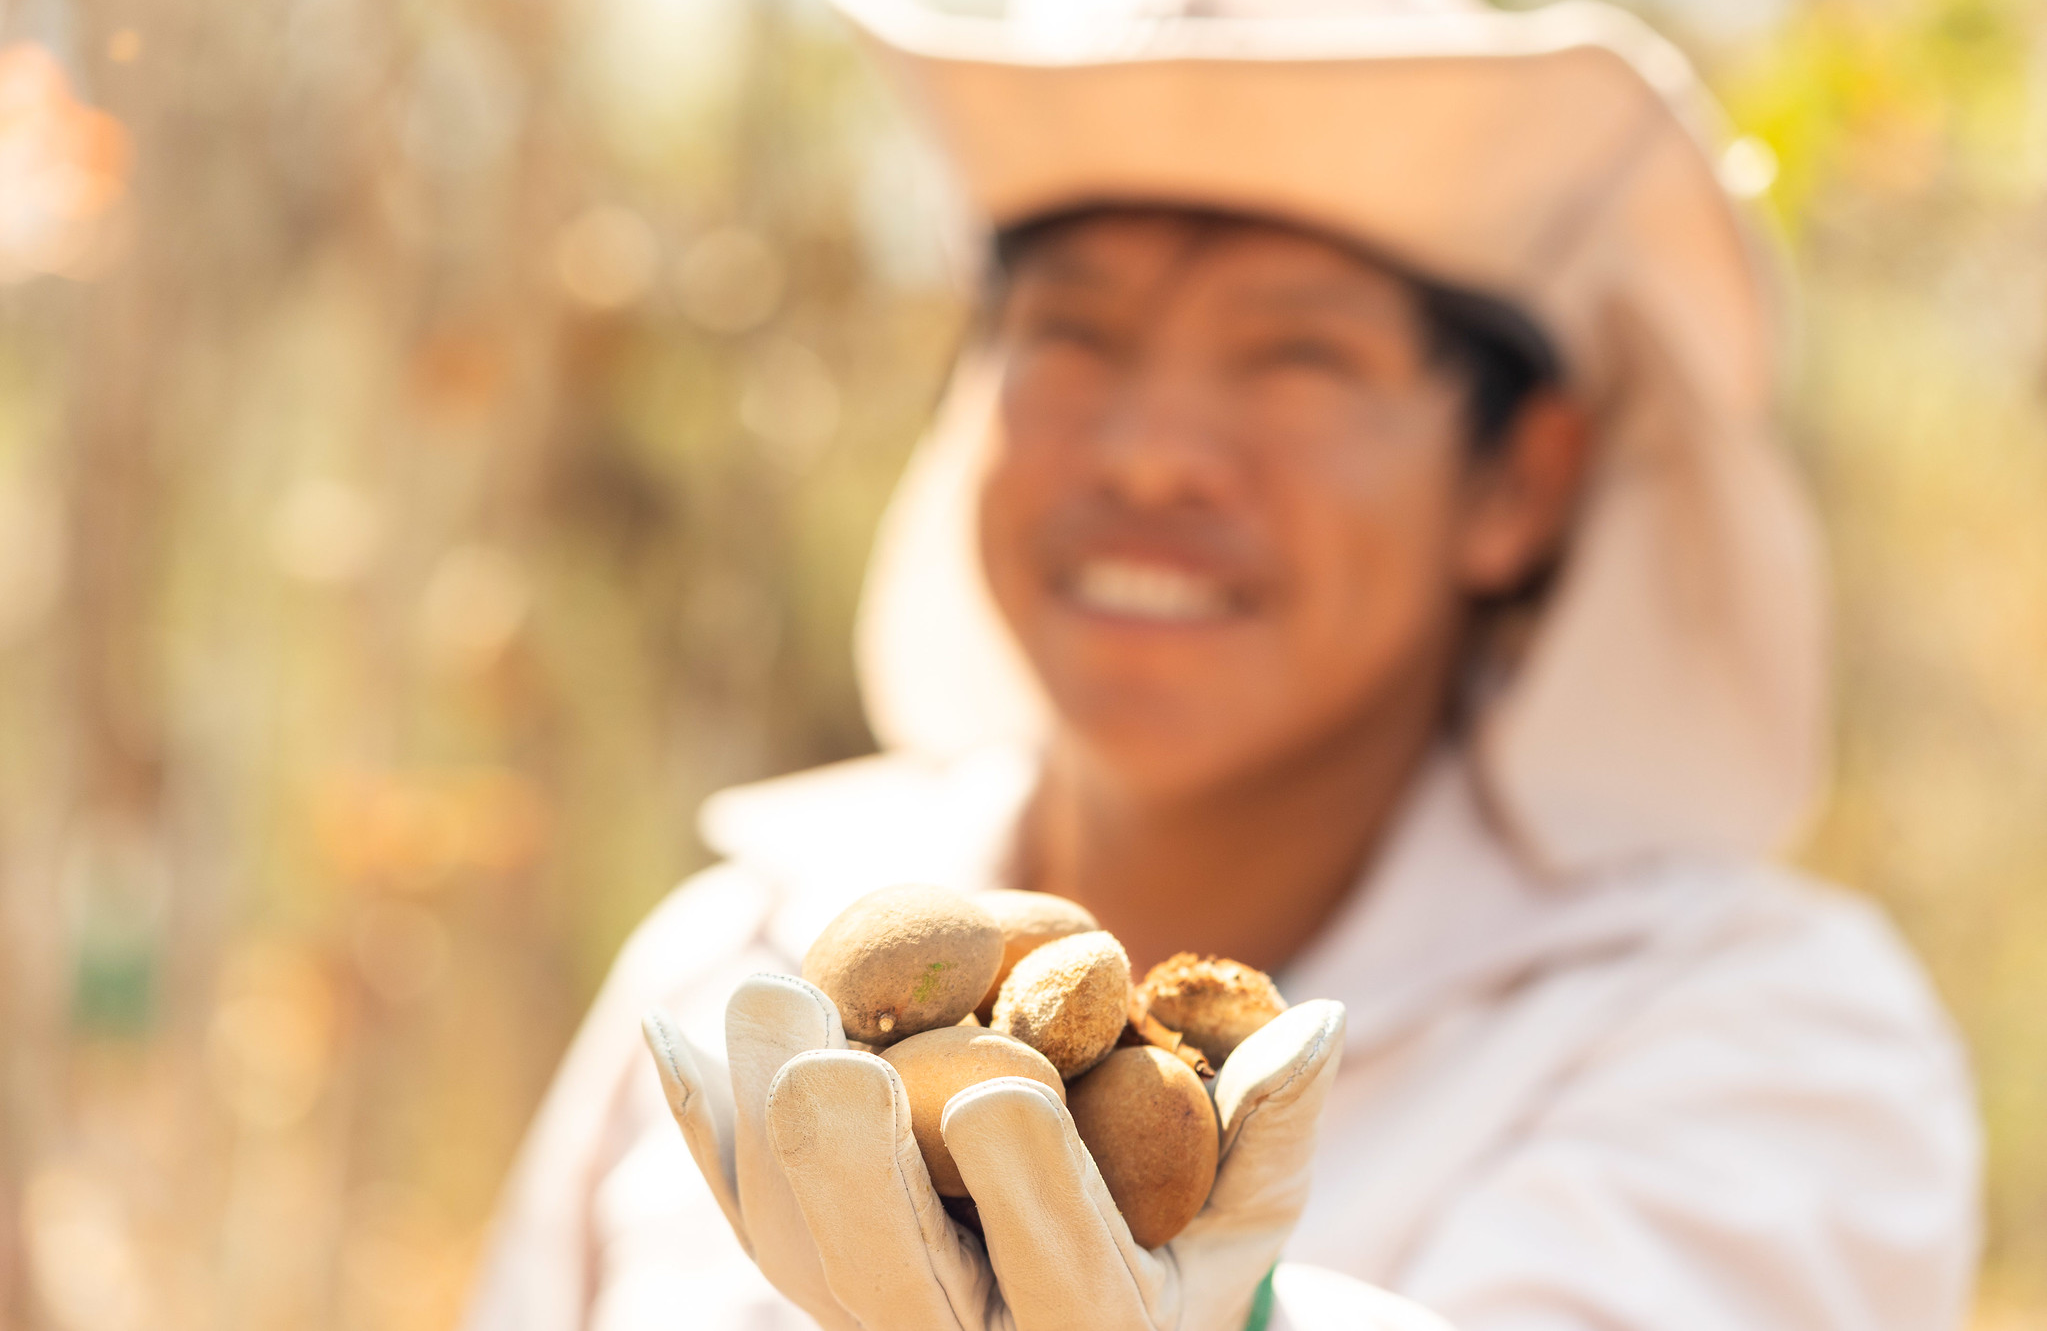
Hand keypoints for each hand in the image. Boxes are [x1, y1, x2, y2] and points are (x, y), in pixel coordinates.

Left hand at [644, 972, 1352, 1330]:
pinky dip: (704, 1126)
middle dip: (852, 1174)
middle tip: (831, 1065)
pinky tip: (672, 1036)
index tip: (1003, 1095)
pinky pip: (745, 1213)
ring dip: (758, 1128)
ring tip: (758, 995)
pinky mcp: (814, 1273)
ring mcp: (878, 1316)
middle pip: (891, 1282)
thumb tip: (1313, 1023)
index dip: (1029, 1194)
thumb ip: (1275, 1123)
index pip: (1065, 1280)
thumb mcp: (1253, 1208)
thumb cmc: (1186, 1255)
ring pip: (797, 1250)